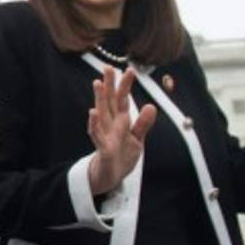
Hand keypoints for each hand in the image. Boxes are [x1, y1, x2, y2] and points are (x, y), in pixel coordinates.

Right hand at [87, 67, 156, 196]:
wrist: (109, 178)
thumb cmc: (121, 156)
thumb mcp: (137, 140)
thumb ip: (143, 124)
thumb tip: (152, 106)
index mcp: (120, 122)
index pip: (122, 100)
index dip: (126, 86)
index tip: (130, 69)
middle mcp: (111, 125)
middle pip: (110, 102)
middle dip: (109, 85)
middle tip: (108, 67)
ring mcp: (105, 135)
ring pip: (102, 114)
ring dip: (99, 99)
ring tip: (97, 83)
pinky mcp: (103, 149)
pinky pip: (97, 135)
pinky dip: (94, 124)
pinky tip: (92, 113)